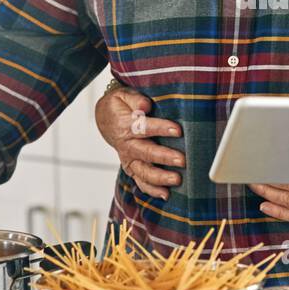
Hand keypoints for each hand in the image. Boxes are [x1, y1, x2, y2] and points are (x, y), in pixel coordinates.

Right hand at [94, 82, 183, 200]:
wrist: (106, 120)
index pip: (143, 127)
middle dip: (164, 157)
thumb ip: (135, 99)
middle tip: (182, 160)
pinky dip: (152, 190)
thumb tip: (145, 106)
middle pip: (145, 153)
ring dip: (160, 177)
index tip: (177, 130)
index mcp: (125, 125)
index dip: (160, 128)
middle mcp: (127, 145)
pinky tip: (166, 194)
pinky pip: (141, 181)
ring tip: (177, 180)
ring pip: (143, 171)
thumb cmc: (120, 106)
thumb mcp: (123, 95)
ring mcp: (129, 159)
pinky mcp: (132, 168)